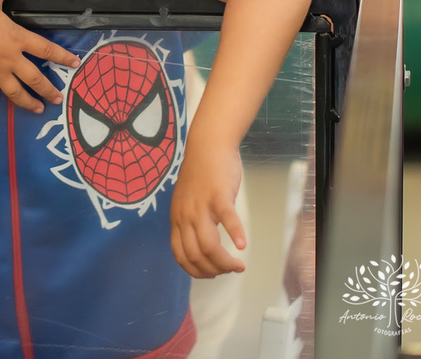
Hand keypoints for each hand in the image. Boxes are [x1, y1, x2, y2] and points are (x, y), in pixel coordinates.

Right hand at [0, 0, 79, 113]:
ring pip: (16, 92)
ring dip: (28, 102)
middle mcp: (11, 59)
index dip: (62, 57)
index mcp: (17, 39)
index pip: (46, 49)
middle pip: (35, 78)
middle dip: (48, 90)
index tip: (75, 64)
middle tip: (58, 99)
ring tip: (38, 110)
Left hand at [170, 136, 246, 277]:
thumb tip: (202, 248)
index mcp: (178, 219)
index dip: (196, 271)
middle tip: (230, 270)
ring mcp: (201, 206)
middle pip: (195, 255)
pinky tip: (243, 246)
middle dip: (214, 270)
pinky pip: (227, 219)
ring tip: (238, 266)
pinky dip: (235, 234)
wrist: (207, 145)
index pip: (181, 256)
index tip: (212, 275)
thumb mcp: (188, 203)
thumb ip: (191, 223)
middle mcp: (185, 215)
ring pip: (209, 245)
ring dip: (225, 262)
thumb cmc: (202, 175)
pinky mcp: (218, 195)